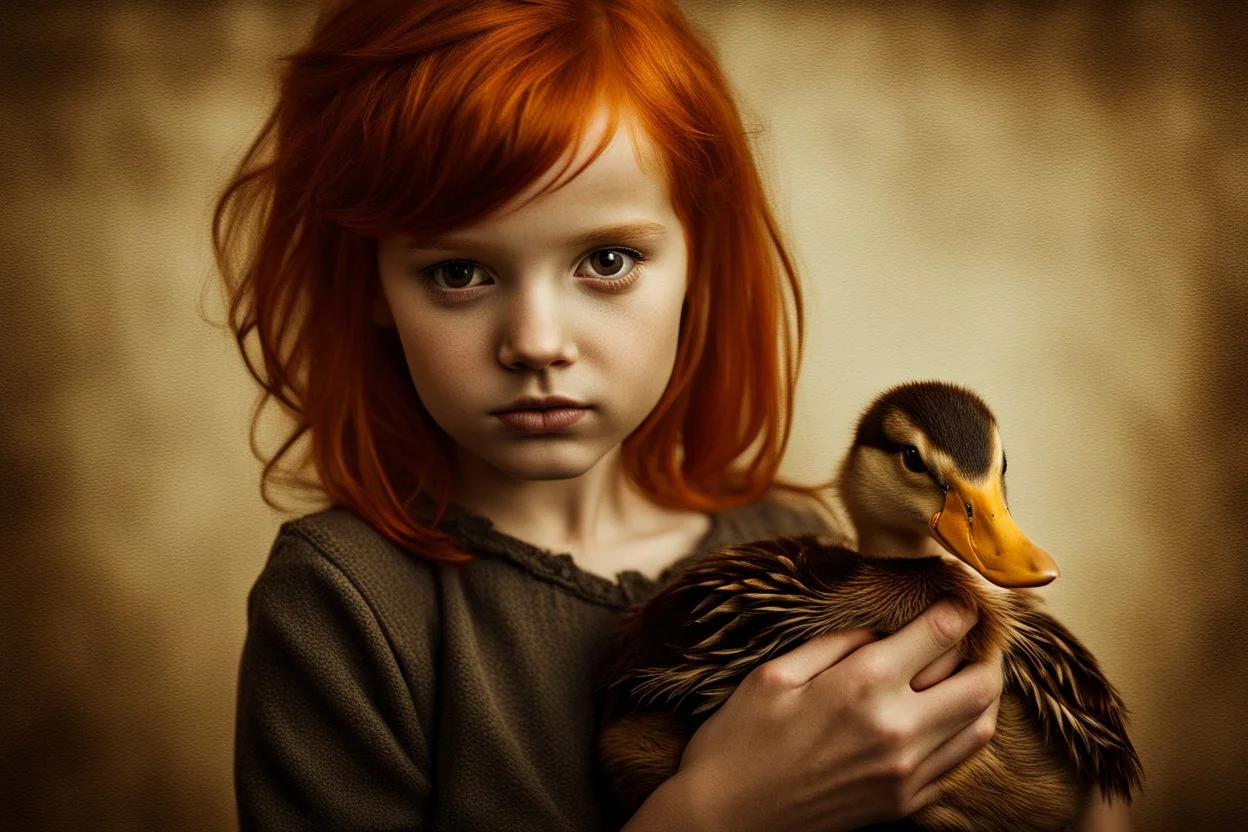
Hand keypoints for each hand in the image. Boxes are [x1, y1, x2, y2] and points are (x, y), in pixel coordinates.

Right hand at [671, 599, 1003, 831]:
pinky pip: (957, 763)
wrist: (725, 821)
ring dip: (981, 693)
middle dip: (984, 651)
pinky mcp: (903, 803)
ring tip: (965, 673)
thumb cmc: (738, 742)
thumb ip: (834, 644)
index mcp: (863, 685)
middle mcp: (897, 730)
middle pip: (980, 683)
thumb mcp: (774, 674)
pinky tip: (943, 718)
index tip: (960, 597)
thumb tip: (876, 633)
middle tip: (971, 636)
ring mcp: (906, 773)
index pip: (941, 635)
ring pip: (980, 726)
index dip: (959, 609)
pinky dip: (964, 734)